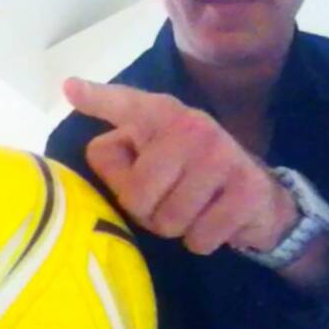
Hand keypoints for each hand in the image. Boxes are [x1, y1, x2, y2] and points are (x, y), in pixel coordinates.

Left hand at [64, 78, 297, 255]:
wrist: (258, 194)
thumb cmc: (185, 175)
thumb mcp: (148, 158)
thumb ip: (114, 158)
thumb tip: (98, 153)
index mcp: (159, 114)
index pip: (125, 104)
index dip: (97, 97)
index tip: (69, 88)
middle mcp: (191, 126)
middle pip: (136, 197)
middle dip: (146, 214)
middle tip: (166, 201)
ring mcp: (222, 155)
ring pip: (168, 222)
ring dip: (175, 229)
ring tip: (191, 209)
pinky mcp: (247, 189)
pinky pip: (198, 238)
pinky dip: (200, 240)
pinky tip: (214, 220)